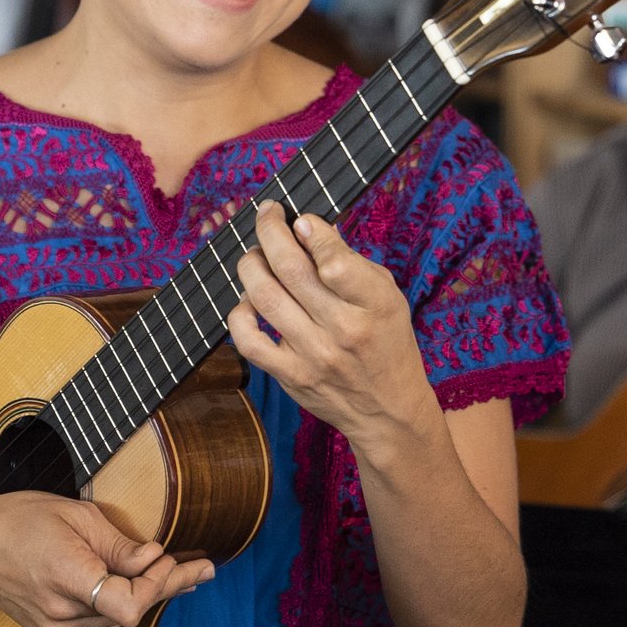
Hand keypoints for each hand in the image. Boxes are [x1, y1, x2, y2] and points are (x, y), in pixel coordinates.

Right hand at [0, 492, 212, 626]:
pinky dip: (118, 606)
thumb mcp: (77, 516)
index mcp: (68, 577)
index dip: (159, 584)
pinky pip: (100, 626)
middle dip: (164, 586)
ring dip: (143, 596)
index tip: (174, 560)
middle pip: (131, 612)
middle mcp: (62, 614)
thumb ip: (119, 544)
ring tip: (168, 573)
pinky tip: (131, 586)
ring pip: (119, 621)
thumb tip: (154, 558)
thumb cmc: (22, 521)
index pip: (131, 603)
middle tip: (199, 568)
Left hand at [228, 203, 437, 451]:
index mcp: (374, 304)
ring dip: (251, 264)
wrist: (387, 410)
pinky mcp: (290, 376)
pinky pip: (249, 340)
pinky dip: (239, 313)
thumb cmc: (386, 343)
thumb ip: (350, 262)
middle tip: (268, 215)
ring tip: (255, 254)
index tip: (300, 220)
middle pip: (291, 268)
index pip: (333, 258)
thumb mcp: (387, 297)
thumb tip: (308, 228)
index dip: (310, 230)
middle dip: (270, 230)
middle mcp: (344, 329)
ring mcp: (314, 354)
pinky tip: (248, 299)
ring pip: (265, 296)